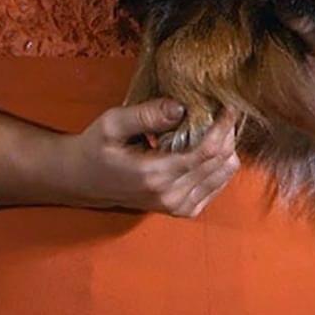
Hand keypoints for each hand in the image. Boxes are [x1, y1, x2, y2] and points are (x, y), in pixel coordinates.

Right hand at [46, 97, 240, 217]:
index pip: (205, 152)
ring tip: (218, 125)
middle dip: (228, 134)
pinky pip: (216, 188)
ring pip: (223, 176)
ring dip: (226, 149)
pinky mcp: (182, 209)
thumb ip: (146, 114)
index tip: (228, 105)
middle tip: (225, 109)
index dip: (223, 127)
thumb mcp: (112, 123)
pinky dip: (219, 166)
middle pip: (219, 163)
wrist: (85, 181)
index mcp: (155, 174)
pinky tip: (210, 147)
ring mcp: (178, 206)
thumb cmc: (97, 147)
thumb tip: (181, 107)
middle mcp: (171, 195)